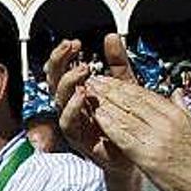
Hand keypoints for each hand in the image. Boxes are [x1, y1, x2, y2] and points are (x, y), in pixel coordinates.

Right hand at [46, 35, 137, 174]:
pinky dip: (73, 108)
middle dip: (59, 62)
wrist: (137, 154)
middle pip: (54, 81)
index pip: (62, 70)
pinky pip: (68, 123)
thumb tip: (111, 36)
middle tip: (71, 49)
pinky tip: (82, 96)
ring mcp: (74, 123)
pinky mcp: (79, 139)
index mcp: (79, 91)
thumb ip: (117, 62)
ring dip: (68, 83)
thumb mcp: (125, 85)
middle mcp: (73, 106)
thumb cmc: (127, 122)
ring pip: (59, 100)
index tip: (73, 43)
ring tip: (82, 71)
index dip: (63, 55)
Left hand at [87, 76, 190, 190]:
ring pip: (126, 114)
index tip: (110, 80)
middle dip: (110, 88)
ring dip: (105, 102)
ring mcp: (158, 139)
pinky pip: (124, 136)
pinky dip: (109, 125)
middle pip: (132, 100)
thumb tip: (177, 94)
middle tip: (93, 80)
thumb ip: (185, 111)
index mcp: (178, 115)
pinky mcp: (149, 157)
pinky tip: (97, 117)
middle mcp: (167, 122)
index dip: (124, 86)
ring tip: (89, 94)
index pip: (145, 94)